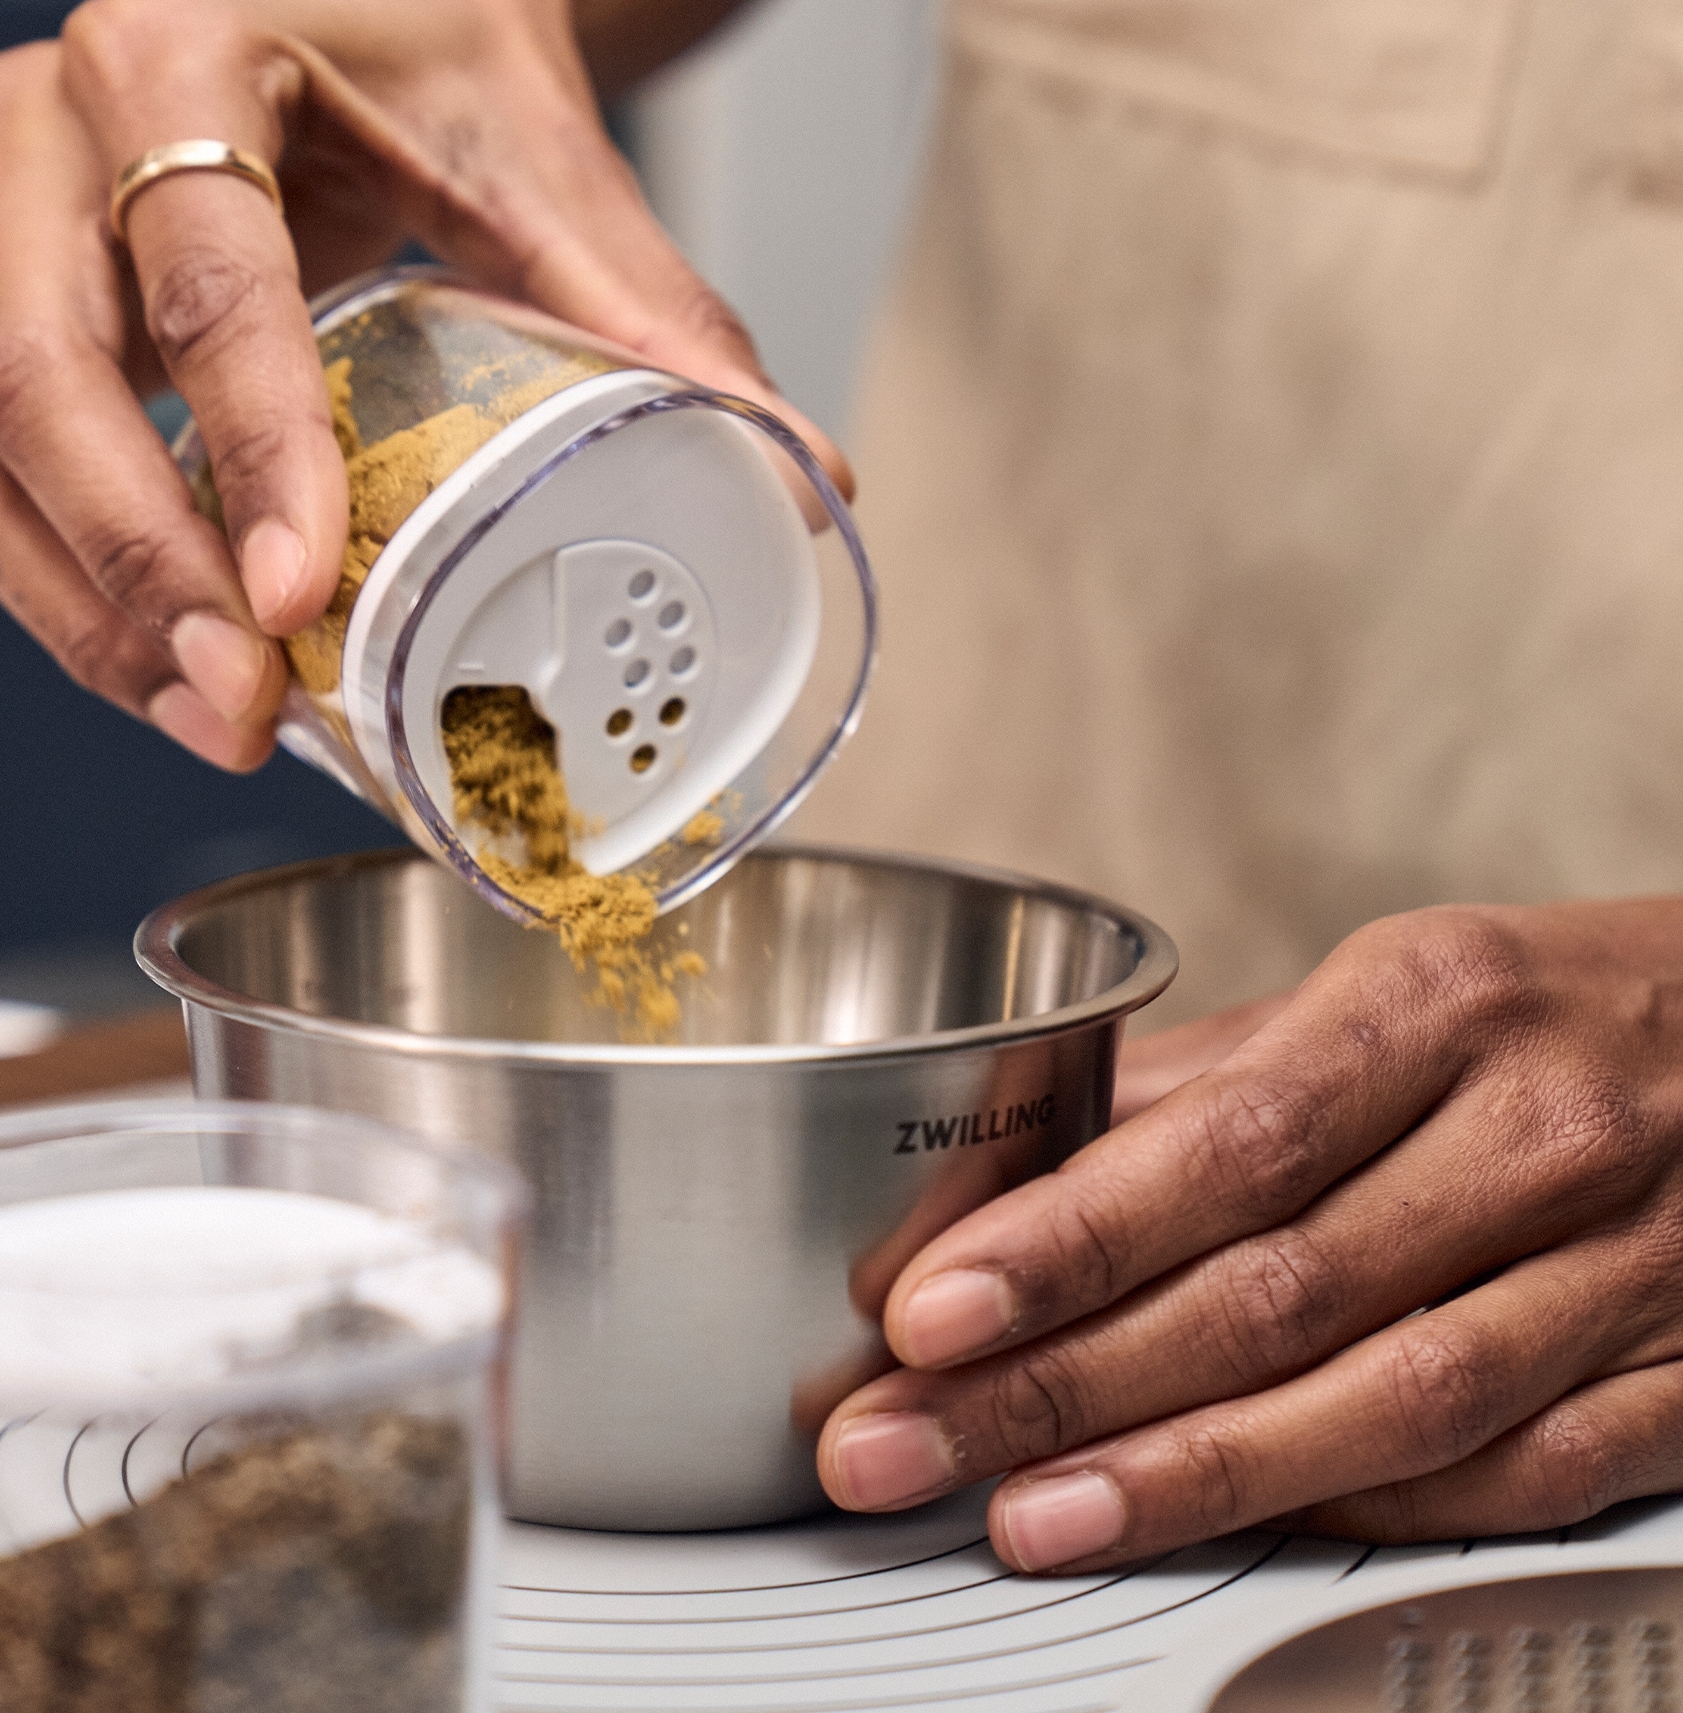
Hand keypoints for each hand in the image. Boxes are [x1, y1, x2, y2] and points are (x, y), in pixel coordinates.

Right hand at [0, 0, 850, 770]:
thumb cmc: (430, 46)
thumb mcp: (545, 156)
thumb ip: (654, 311)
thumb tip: (792, 469)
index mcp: (177, 59)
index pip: (201, 274)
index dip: (245, 446)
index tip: (298, 597)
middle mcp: (44, 127)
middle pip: (36, 379)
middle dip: (138, 568)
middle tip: (244, 704)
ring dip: (89, 612)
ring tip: (212, 720)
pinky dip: (69, 589)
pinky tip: (165, 669)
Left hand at [817, 898, 1682, 1570]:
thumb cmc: (1558, 1004)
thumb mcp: (1394, 986)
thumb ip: (1224, 1078)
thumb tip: (1036, 1155)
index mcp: (1436, 1005)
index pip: (1224, 1147)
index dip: (1066, 1244)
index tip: (928, 1310)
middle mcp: (1534, 1136)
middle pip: (1273, 1294)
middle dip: (1063, 1383)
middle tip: (905, 1439)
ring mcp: (1624, 1270)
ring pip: (1386, 1407)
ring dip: (1185, 1477)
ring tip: (1026, 1516)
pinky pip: (1510, 1476)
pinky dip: (1356, 1511)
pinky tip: (1221, 1531)